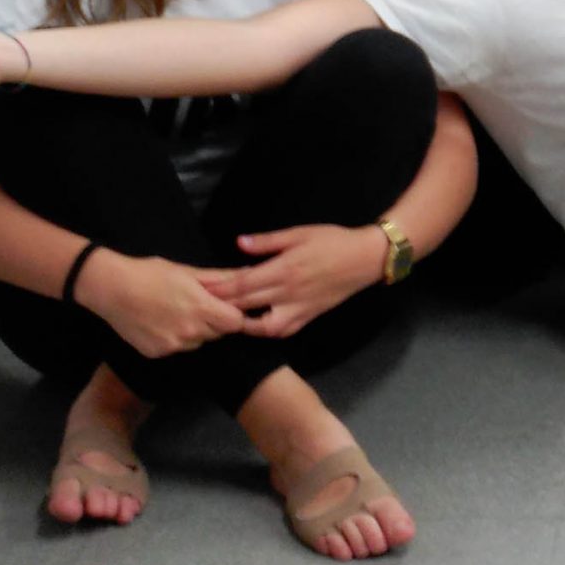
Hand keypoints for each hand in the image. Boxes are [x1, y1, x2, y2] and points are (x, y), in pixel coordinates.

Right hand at [82, 249, 247, 356]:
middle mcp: (190, 332)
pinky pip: (178, 348)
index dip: (234, 314)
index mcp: (200, 308)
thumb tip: (248, 274)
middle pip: (218, 333)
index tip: (226, 305)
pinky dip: (176, 338)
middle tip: (198, 305)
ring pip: (198, 342)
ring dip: (196, 331)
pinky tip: (162, 322)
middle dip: (215, 321)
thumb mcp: (187, 271)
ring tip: (177, 311)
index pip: (236, 322)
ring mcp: (172, 346)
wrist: (110, 288)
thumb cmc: (150, 273)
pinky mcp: (157, 353)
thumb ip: (220, 278)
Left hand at [202, 224, 380, 337]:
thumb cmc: (331, 240)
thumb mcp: (298, 234)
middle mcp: (288, 293)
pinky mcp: (308, 316)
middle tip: (199, 307)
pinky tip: (254, 325)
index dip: (219, 288)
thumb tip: (238, 243)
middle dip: (221, 306)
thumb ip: (267, 242)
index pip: (243, 283)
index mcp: (284, 270)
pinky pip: (282, 331)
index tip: (199, 289)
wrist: (365, 258)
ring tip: (225, 319)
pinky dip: (265, 330)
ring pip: (262, 326)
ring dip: (242, 324)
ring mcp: (299, 308)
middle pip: (246, 304)